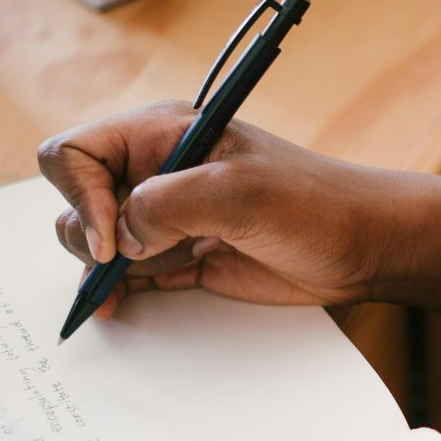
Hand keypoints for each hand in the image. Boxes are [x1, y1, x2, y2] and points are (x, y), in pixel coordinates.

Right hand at [37, 100, 401, 319]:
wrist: (364, 246)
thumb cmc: (315, 204)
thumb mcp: (239, 193)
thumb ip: (165, 206)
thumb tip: (118, 236)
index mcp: (163, 134)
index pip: (77, 153)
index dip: (79, 194)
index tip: (111, 235)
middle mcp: (157, 170)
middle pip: (78, 199)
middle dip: (84, 236)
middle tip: (117, 263)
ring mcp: (169, 216)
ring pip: (97, 240)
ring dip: (97, 269)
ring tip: (114, 294)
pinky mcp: (183, 255)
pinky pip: (128, 272)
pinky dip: (116, 289)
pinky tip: (117, 305)